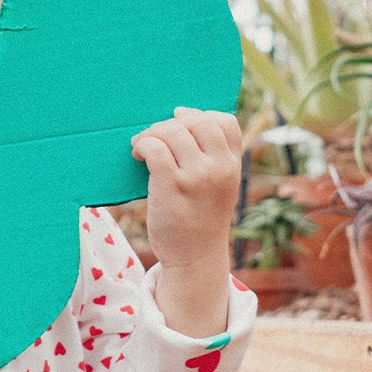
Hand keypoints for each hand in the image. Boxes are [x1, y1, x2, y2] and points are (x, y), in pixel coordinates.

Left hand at [131, 107, 242, 338]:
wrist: (195, 257)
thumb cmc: (200, 219)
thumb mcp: (219, 187)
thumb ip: (212, 157)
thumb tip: (183, 117)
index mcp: (233, 166)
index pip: (225, 121)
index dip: (200, 115)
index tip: (180, 120)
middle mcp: (219, 168)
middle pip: (197, 122)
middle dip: (172, 123)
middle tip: (156, 136)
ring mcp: (197, 177)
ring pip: (173, 132)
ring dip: (152, 133)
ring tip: (142, 145)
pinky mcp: (172, 186)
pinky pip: (155, 148)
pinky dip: (143, 145)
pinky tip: (138, 154)